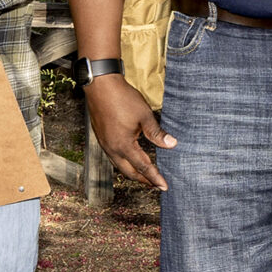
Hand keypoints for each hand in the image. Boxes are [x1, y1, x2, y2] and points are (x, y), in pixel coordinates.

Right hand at [85, 74, 175, 190]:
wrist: (100, 85)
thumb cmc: (122, 98)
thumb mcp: (144, 115)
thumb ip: (157, 133)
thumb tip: (171, 144)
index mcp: (123, 146)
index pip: (143, 167)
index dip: (155, 178)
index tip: (164, 186)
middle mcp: (112, 149)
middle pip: (129, 172)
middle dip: (143, 180)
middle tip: (156, 184)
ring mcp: (105, 143)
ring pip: (119, 166)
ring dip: (133, 172)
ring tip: (145, 175)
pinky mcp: (101, 137)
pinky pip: (113, 157)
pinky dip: (124, 163)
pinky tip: (130, 158)